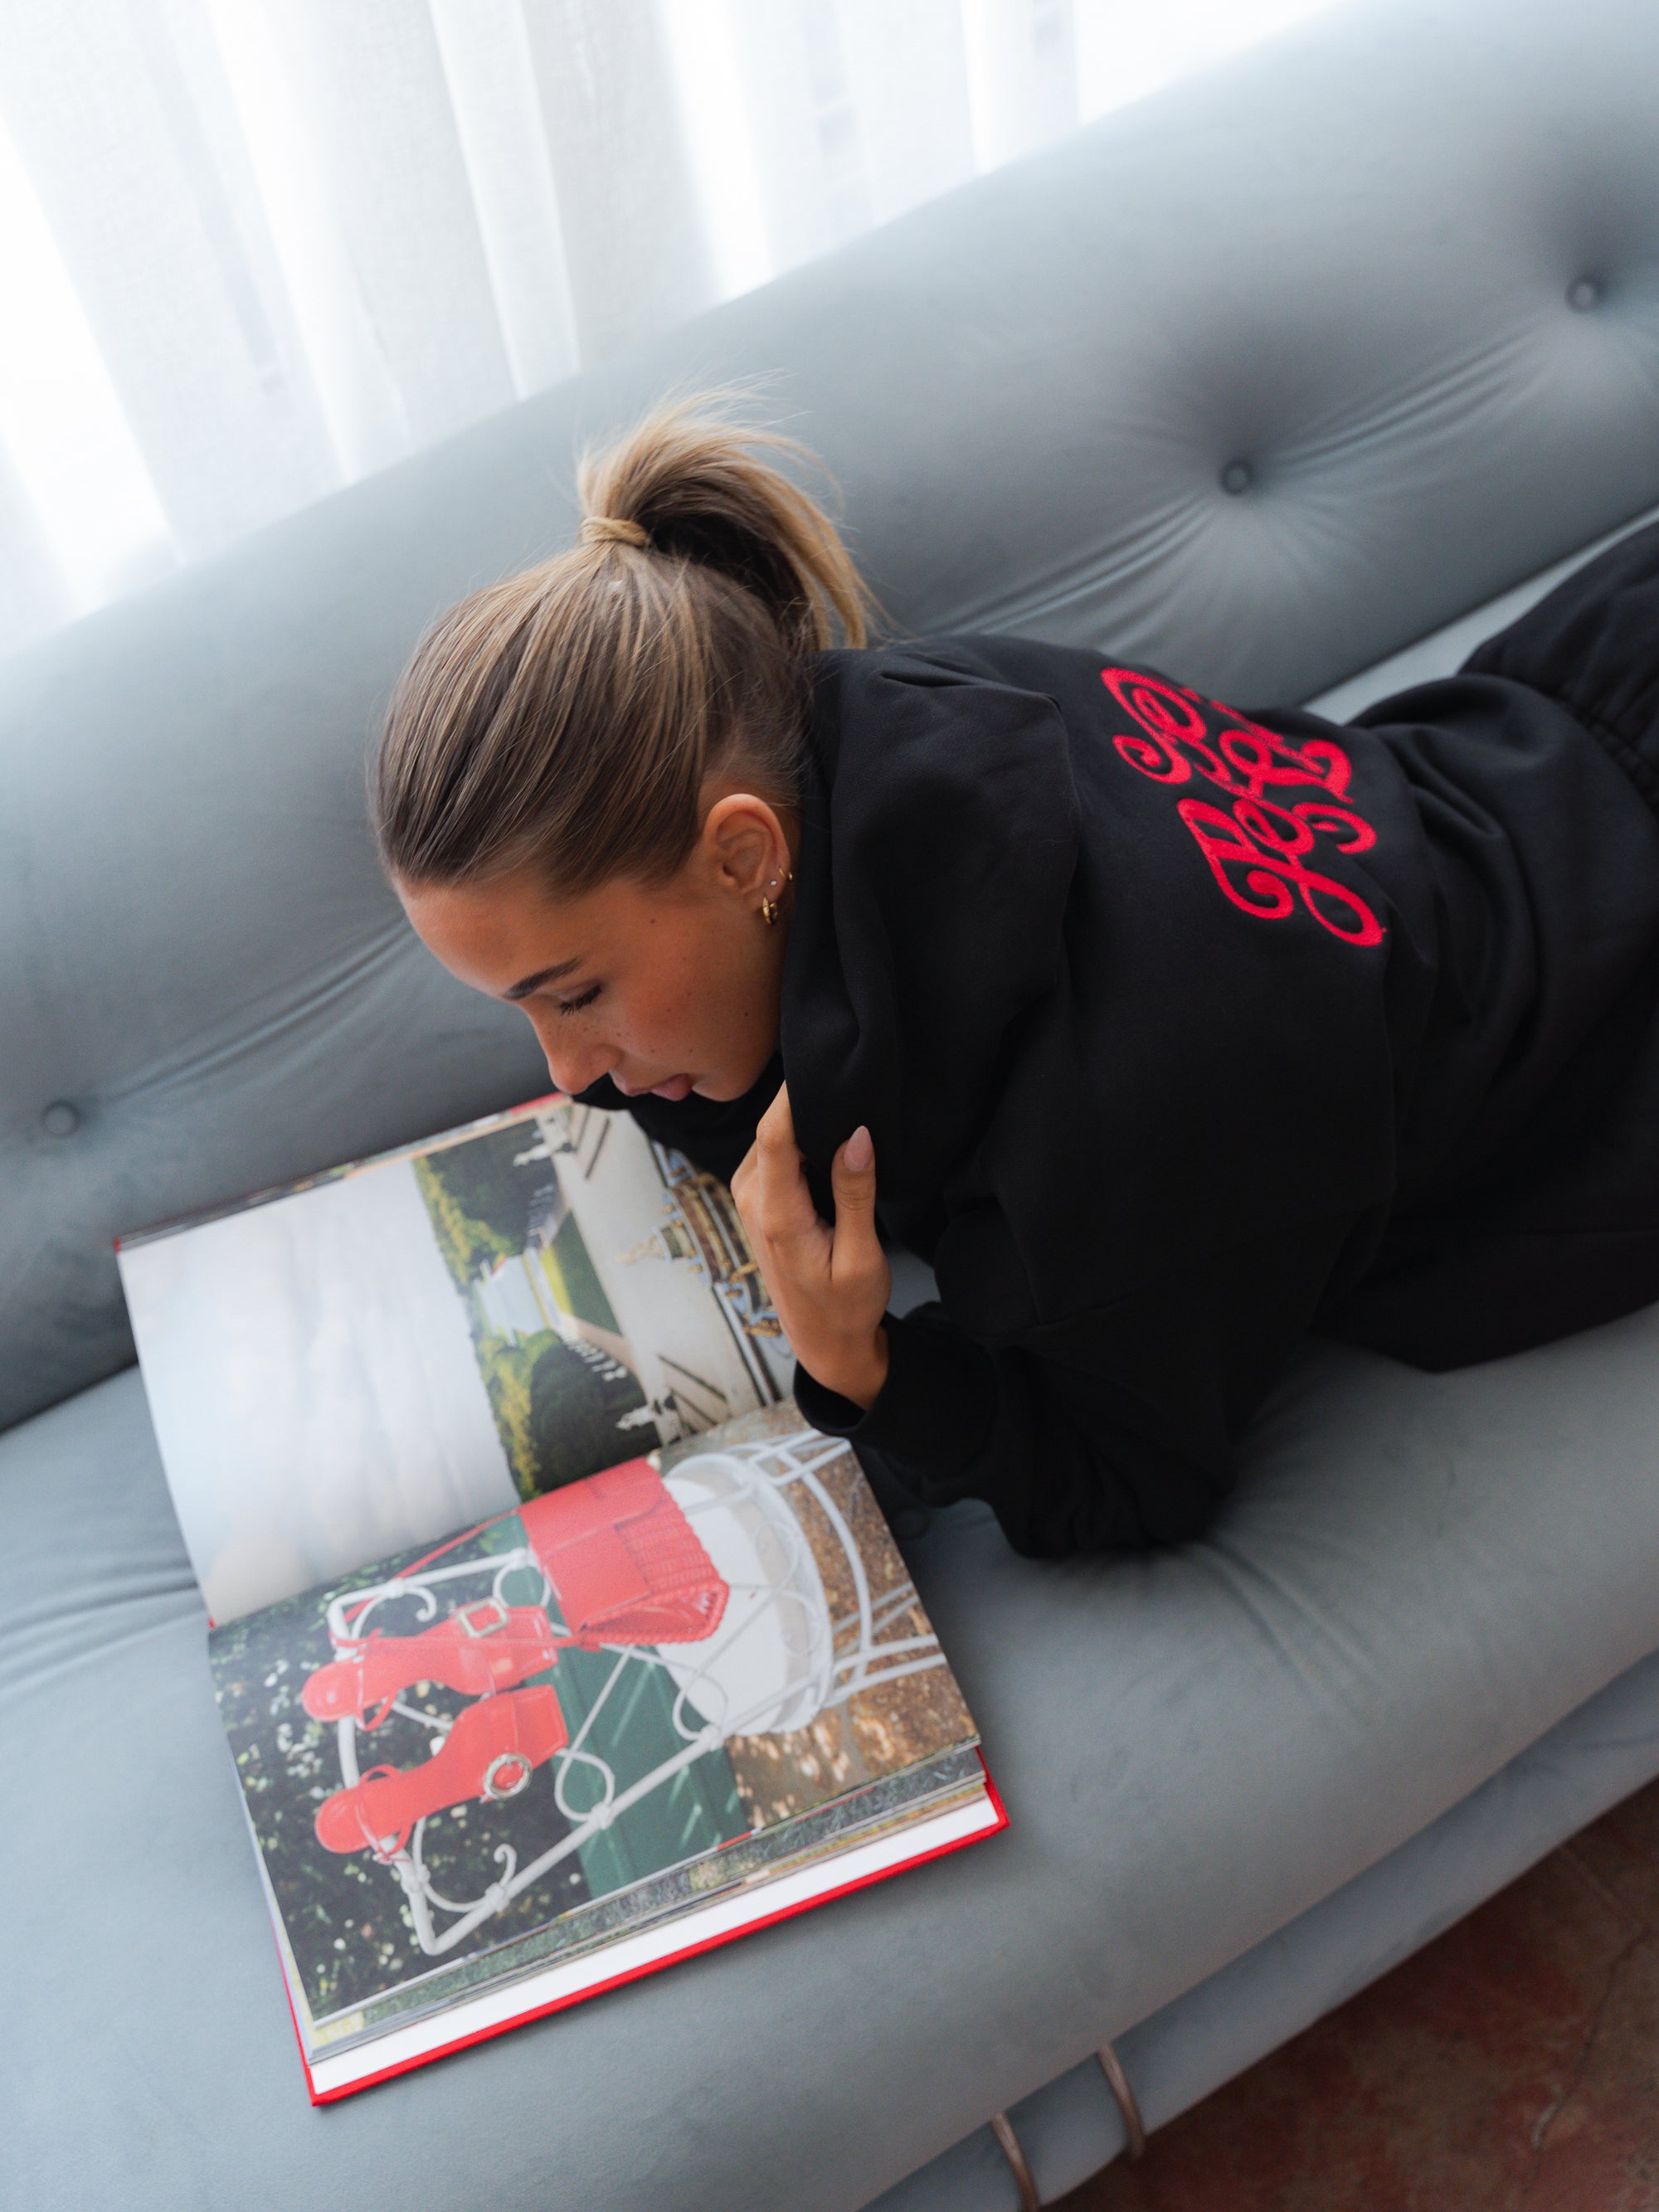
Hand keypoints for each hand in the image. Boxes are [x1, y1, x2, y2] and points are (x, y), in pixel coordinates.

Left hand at [731, 1085, 891, 1409]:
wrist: (823, 1344)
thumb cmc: (846, 1306)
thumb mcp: (861, 1256)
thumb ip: (855, 1193)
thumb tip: (857, 1134)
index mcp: (777, 1214)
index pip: (774, 1134)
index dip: (793, 1095)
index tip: (823, 1064)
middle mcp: (753, 1200)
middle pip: (770, 1128)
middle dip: (802, 1101)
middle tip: (846, 1078)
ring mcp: (749, 1198)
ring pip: (771, 1137)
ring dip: (800, 1120)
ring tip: (842, 1102)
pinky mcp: (757, 1199)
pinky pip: (773, 1152)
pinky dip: (796, 1139)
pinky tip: (828, 1135)